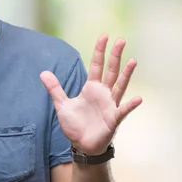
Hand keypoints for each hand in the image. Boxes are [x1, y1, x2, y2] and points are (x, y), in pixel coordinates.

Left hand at [40, 34, 141, 155]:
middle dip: (115, 56)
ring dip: (126, 74)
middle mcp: (103, 93)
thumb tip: (43, 72)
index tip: (104, 36)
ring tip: (133, 61)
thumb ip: (55, 88)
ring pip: (119, 86)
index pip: (97, 65)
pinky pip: (123, 110)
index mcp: (91, 88)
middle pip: (111, 70)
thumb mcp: (62, 105)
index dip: (99, 51)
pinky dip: (130, 105)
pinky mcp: (113, 119)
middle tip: (121, 40)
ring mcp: (110, 105)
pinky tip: (138, 98)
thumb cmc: (75, 125)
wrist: (82, 145)